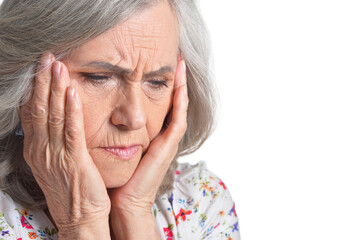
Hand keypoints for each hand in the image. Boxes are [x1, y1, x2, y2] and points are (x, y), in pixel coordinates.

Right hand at [20, 53, 110, 233]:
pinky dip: (72, 111)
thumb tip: (55, 119)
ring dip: (55, 89)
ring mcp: (57, 155)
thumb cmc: (73, 189)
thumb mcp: (56, 162)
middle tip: (47, 57)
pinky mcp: (75, 161)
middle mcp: (42, 150)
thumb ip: (54, 140)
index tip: (40, 68)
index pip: (32, 113)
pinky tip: (72, 93)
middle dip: (42, 81)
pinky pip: (72, 131)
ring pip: (53, 116)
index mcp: (38, 149)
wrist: (81, 217)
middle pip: (39, 109)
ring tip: (58, 66)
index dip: (35, 89)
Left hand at [108, 57, 187, 211]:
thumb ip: (116, 130)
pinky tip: (179, 85)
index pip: (162, 104)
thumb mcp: (117, 146)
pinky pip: (177, 120)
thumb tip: (102, 112)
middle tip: (176, 58)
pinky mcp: (167, 147)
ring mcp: (168, 140)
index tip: (160, 64)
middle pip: (173, 102)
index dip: (163, 84)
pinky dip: (180, 102)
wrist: (125, 199)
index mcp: (152, 134)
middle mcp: (163, 135)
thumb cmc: (119, 175)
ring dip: (181, 85)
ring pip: (179, 107)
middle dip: (176, 80)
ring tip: (180, 64)